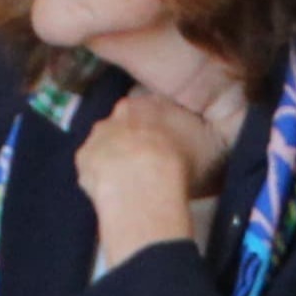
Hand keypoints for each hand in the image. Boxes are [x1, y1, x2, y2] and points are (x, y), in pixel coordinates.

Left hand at [74, 88, 222, 259]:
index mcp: (152, 103)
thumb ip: (205, 137)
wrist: (147, 184)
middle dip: (132, 139)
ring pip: (106, 143)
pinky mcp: (83, 158)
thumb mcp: (212, 146)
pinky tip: (115, 192)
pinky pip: (92, 166)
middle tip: (146, 164)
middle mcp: (122, 111)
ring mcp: (99, 133)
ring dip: (114, 157)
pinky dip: (100, 177)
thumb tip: (209, 139)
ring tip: (130, 182)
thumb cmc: (183, 162)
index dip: (157, 129)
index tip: (163, 146)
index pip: (152, 109)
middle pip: (126, 123)